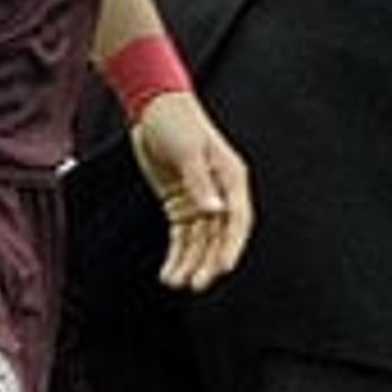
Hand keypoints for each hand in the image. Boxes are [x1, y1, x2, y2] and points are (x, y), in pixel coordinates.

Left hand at [131, 95, 252, 290]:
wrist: (153, 107)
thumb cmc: (177, 121)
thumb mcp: (188, 150)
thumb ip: (200, 182)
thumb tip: (214, 210)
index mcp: (232, 178)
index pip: (237, 219)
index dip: (231, 245)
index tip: (224, 267)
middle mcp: (221, 193)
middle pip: (219, 236)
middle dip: (208, 261)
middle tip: (196, 284)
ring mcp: (201, 200)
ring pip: (200, 241)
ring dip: (190, 262)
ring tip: (175, 282)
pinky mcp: (181, 204)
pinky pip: (182, 237)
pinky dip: (177, 254)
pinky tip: (168, 272)